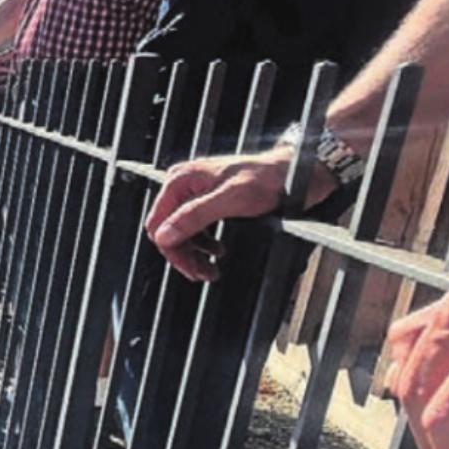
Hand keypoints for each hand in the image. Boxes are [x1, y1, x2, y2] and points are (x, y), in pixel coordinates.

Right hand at [144, 147, 334, 281]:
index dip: (172, 250)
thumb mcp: (230, 200)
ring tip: (211, 268)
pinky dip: (203, 244)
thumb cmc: (265, 179)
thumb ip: (194, 216)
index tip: (191, 268)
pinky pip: (194, 228)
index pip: (157, 223)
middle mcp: (182, 184)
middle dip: (184, 255)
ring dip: (194, 253)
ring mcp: (193, 192)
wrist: (291, 174)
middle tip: (204, 273)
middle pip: (167, 230)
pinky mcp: (206, 200)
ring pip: (180, 232)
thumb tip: (164, 235)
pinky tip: (217, 251)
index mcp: (180, 180)